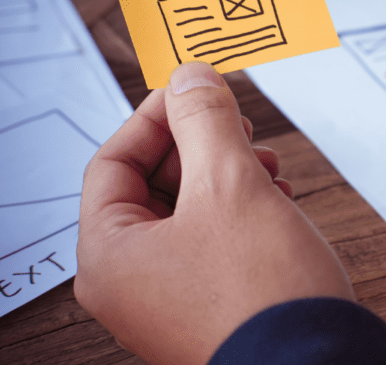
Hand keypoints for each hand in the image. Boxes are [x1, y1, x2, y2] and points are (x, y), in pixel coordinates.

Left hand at [75, 62, 353, 364]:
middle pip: (150, 186)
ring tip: (266, 165)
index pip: (113, 161)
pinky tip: (275, 198)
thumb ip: (205, 120)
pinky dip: (239, 211)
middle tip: (236, 125)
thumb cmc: (263, 293)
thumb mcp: (231, 183)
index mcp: (110, 257)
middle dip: (199, 146)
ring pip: (186, 213)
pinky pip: (210, 243)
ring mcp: (168, 301)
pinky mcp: (209, 307)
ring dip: (225, 175)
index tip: (195, 90)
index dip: (156, 116)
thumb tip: (189, 76)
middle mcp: (130, 285)